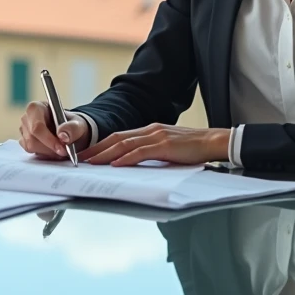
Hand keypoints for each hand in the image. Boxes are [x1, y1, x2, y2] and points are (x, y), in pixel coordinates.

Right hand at [19, 101, 89, 158]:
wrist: (69, 131)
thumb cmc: (71, 125)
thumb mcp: (78, 124)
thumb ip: (72, 128)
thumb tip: (62, 136)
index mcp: (36, 107)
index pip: (37, 126)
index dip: (49, 140)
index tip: (63, 149)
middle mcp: (26, 117)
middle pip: (32, 139)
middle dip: (50, 148)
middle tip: (64, 151)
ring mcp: (23, 130)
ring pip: (31, 146)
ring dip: (48, 152)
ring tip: (60, 149)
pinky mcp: (24, 140)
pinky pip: (30, 151)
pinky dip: (43, 153)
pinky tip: (52, 150)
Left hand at [79, 124, 230, 165]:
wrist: (213, 141)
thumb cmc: (192, 148)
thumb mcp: (167, 146)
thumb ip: (150, 150)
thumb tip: (132, 162)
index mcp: (149, 130)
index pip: (119, 136)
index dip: (101, 144)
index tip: (88, 154)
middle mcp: (150, 130)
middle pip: (116, 138)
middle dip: (97, 149)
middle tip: (81, 158)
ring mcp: (157, 136)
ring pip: (124, 144)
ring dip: (105, 154)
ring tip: (92, 162)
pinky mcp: (165, 146)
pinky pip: (141, 152)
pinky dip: (126, 158)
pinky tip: (116, 164)